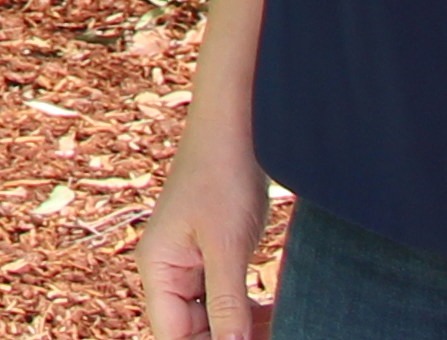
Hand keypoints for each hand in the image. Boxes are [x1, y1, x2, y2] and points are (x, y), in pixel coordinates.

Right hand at [134, 135, 275, 338]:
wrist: (235, 127)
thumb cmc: (222, 176)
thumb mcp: (227, 245)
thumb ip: (226, 303)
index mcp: (159, 269)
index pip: (174, 335)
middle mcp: (168, 271)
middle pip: (194, 331)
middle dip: (232, 339)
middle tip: (281, 335)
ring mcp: (191, 265)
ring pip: (215, 319)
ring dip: (247, 331)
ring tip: (287, 328)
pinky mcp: (213, 257)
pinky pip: (228, 300)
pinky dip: (252, 312)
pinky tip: (280, 313)